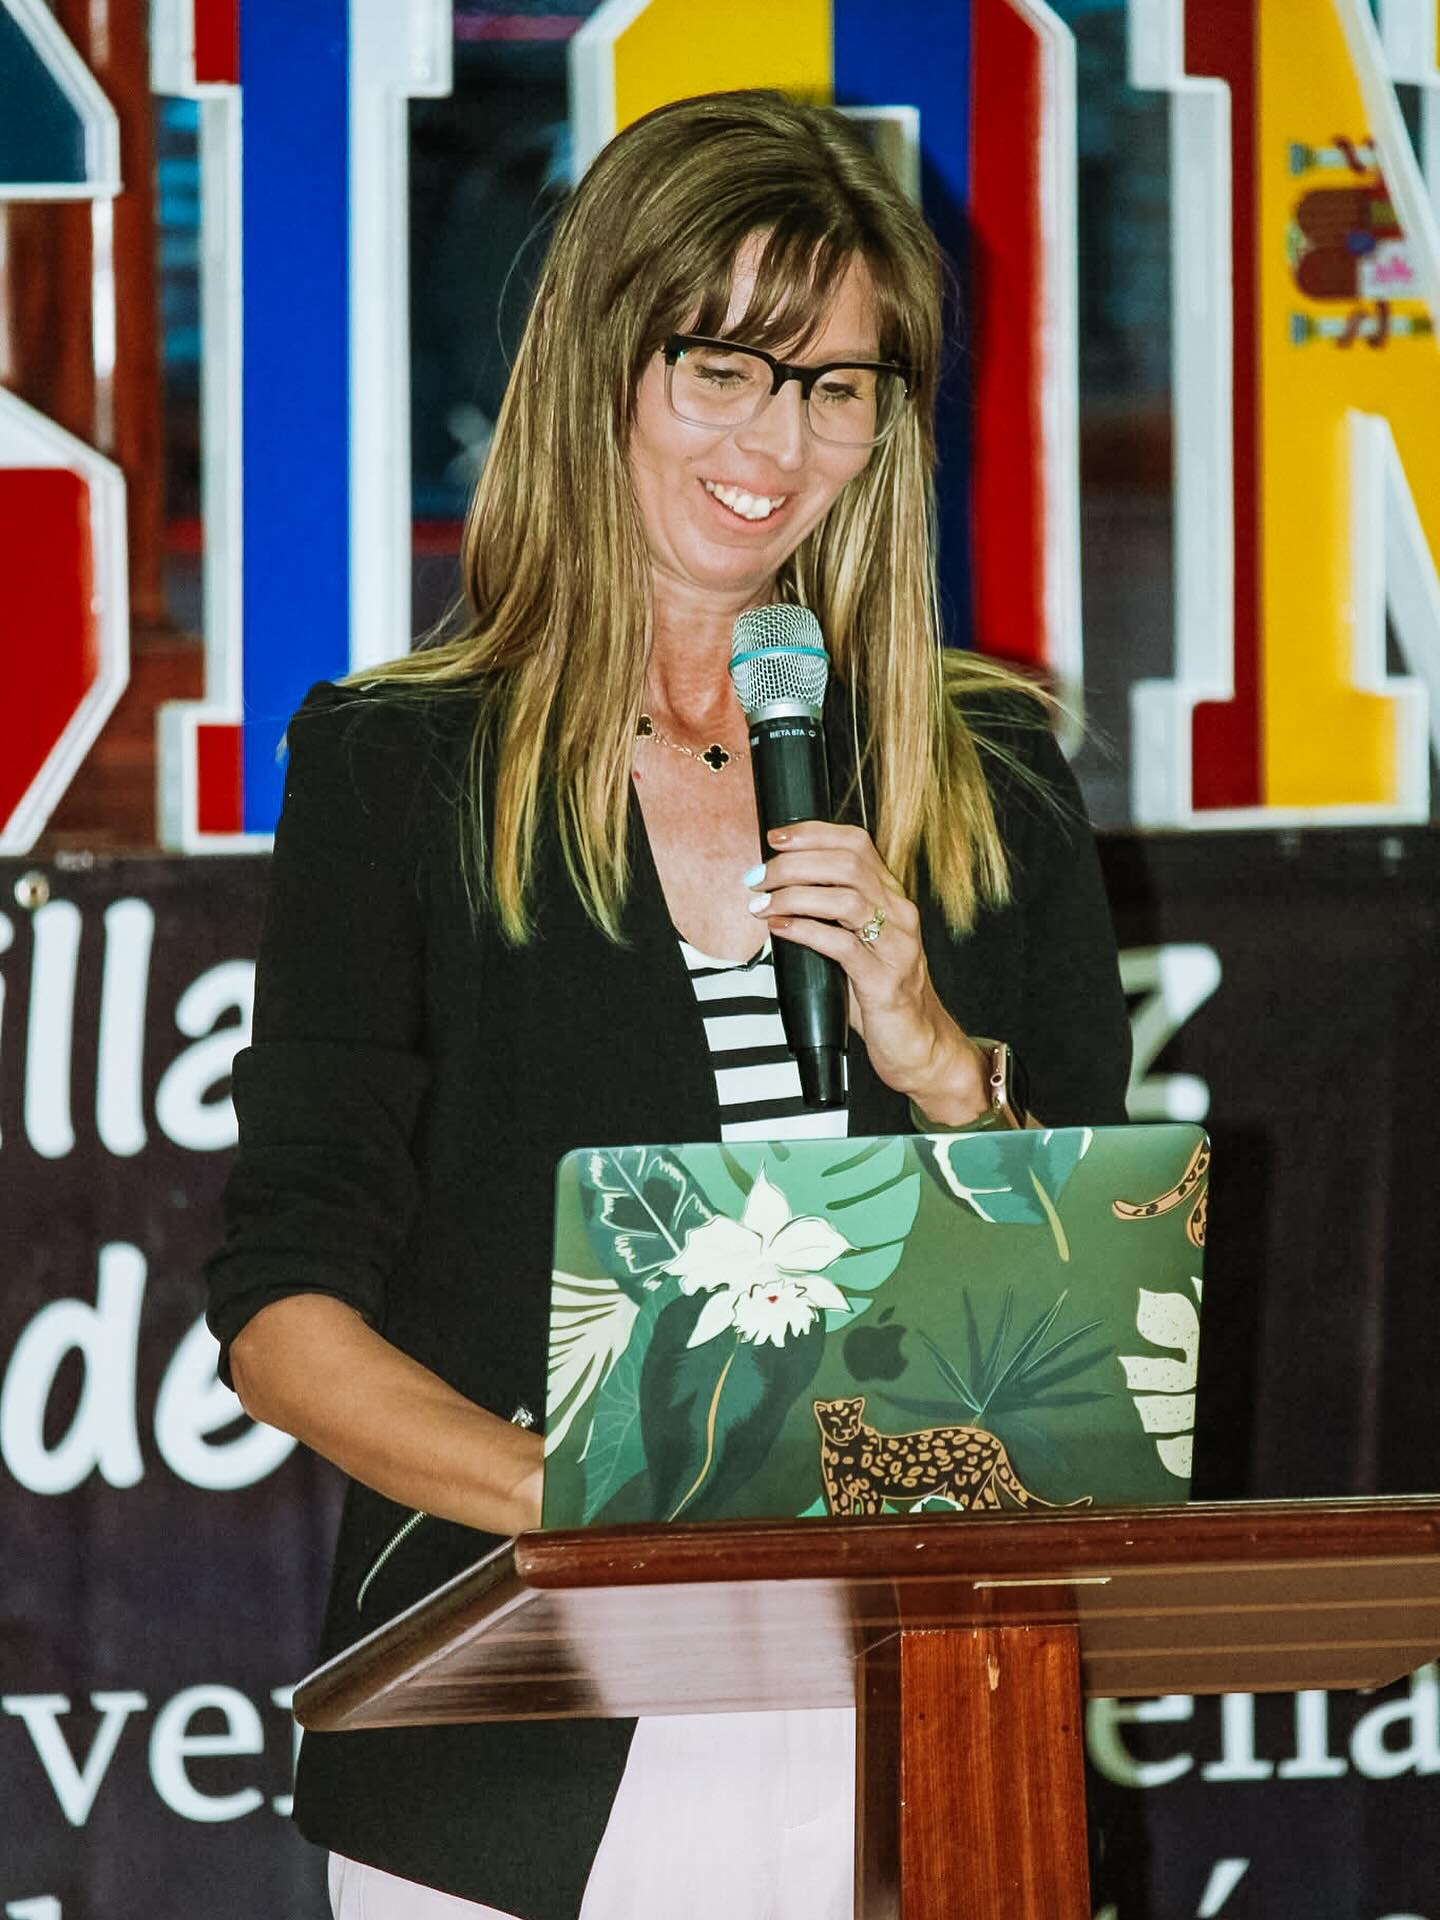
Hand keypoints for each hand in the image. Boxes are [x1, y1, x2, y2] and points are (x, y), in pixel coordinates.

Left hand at [746, 822, 990, 1125]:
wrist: (919, 1042)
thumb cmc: (879, 992)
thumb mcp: (856, 943)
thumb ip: (830, 915)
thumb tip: (776, 893)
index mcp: (891, 898)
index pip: (857, 844)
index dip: (814, 833)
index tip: (775, 837)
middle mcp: (899, 914)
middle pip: (848, 864)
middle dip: (795, 864)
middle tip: (758, 877)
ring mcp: (897, 946)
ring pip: (847, 899)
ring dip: (794, 896)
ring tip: (762, 904)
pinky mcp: (885, 980)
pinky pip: (843, 946)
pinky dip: (805, 931)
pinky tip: (780, 929)